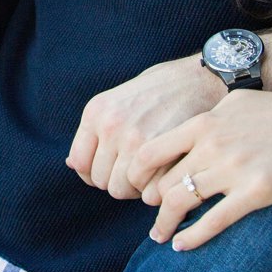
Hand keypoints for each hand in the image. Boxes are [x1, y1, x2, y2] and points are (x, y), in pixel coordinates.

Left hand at [66, 55, 225, 198]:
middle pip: (101, 181)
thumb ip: (95, 132)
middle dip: (118, 181)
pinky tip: (164, 175)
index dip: (94, 173)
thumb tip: (71, 165)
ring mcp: (136, 140)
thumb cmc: (158, 91)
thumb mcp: (117, 100)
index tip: (113, 170)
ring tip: (151, 173)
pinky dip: (155, 191)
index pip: (79, 164)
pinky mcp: (163, 154)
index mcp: (96, 112)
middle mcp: (111, 126)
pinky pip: (148, 193)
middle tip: (137, 171)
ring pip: (122, 190)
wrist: (200, 79)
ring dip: (136, 188)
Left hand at [139, 87, 271, 249]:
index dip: (135, 174)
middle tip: (150, 215)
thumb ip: (207, 120)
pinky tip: (182, 245)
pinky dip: (192, 237)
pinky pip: (214, 221)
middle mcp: (212, 144)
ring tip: (161, 236)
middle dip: (150, 203)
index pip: (150, 151)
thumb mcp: (236, 104)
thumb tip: (185, 134)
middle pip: (162, 182)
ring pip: (180, 202)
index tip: (135, 187)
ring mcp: (233, 169)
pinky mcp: (257, 192)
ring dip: (165, 224)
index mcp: (204, 122)